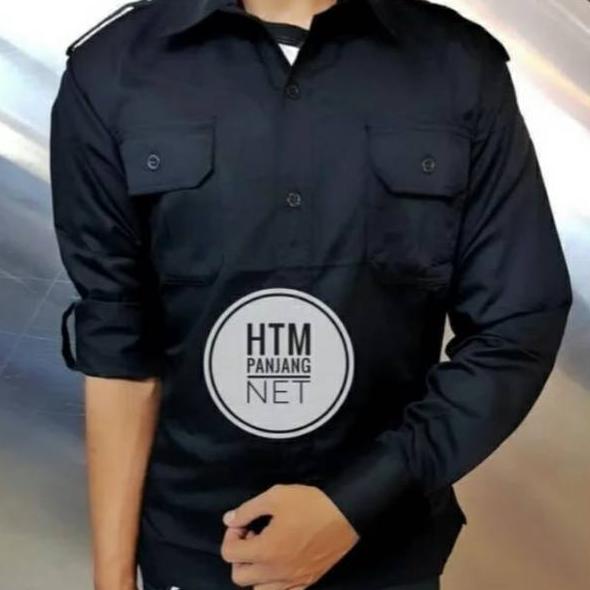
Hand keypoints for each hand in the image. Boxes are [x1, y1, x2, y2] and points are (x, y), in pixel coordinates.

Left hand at [220, 483, 359, 588]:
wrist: (346, 515)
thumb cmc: (309, 504)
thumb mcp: (275, 497)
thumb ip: (248, 510)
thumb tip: (228, 520)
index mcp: (265, 551)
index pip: (229, 553)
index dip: (231, 535)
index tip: (244, 523)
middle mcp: (275, 573)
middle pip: (239, 576)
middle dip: (240, 555)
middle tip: (254, 536)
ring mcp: (292, 581)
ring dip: (255, 572)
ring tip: (267, 550)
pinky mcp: (307, 583)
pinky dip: (275, 583)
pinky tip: (281, 563)